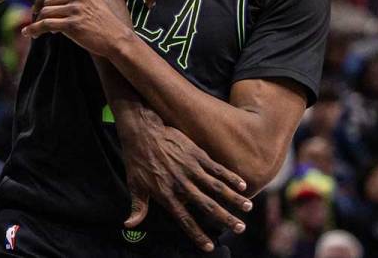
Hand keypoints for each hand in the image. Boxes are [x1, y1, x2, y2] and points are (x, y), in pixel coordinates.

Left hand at [22, 0, 132, 56]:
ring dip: (38, 23)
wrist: (115, 37)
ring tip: (40, 31)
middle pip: (46, 1)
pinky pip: (45, 25)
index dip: (40, 0)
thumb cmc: (98, 17)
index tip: (37, 10)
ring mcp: (75, 8)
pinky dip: (34, 30)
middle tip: (42, 23)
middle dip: (40, 13)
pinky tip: (29, 34)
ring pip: (44, 13)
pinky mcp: (72, 24)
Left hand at [117, 109, 251, 252]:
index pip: (184, 219)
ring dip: (233, 199)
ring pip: (216, 187)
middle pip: (207, 205)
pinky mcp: (196, 154)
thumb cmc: (136, 160)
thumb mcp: (134, 185)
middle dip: (225, 219)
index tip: (209, 246)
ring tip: (248, 208)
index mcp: (166, 194)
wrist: (142, 131)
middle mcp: (181, 184)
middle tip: (240, 228)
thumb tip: (129, 225)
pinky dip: (230, 177)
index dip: (196, 234)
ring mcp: (190, 168)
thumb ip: (137, 208)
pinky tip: (243, 185)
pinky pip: (217, 168)